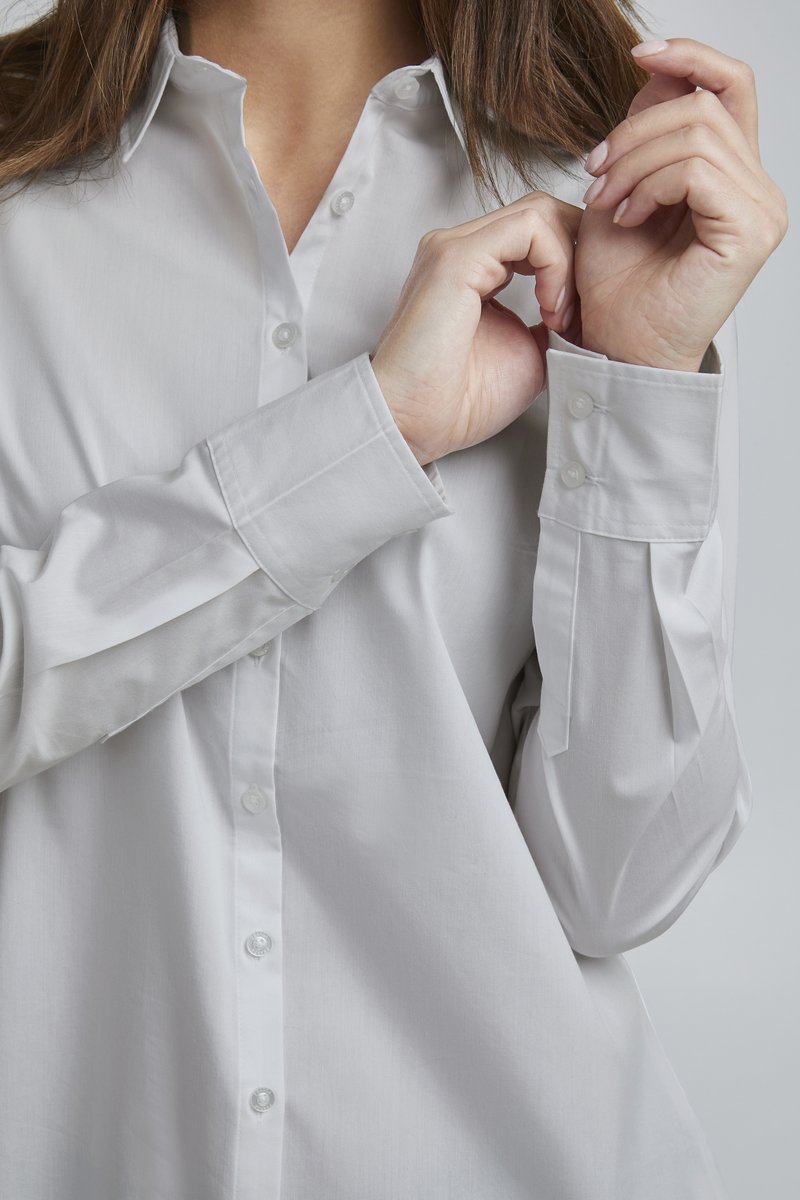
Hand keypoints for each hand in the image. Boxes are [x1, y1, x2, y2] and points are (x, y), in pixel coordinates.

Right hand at [370, 192, 582, 465]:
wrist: (417, 422)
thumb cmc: (460, 398)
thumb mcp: (530, 351)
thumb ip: (552, 318)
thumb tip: (585, 307)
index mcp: (475, 267)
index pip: (538, 231)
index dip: (573, 262)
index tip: (576, 319)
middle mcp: (462, 248)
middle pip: (542, 211)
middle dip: (577, 253)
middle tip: (577, 311)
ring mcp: (455, 247)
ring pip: (539, 212)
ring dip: (568, 260)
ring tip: (560, 314)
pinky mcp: (456, 257)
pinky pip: (529, 228)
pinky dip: (555, 262)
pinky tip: (551, 307)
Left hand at [575, 37, 788, 370]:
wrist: (619, 348)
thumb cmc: (618, 287)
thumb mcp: (622, 189)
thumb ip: (645, 135)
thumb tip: (656, 70)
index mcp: (731, 174)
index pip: (730, 86)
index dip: (689, 57)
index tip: (639, 55)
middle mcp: (755, 187)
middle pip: (705, 102)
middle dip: (636, 129)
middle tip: (595, 171)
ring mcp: (760, 208)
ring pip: (696, 132)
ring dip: (633, 161)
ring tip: (606, 201)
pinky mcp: (749, 230)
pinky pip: (696, 169)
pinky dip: (649, 185)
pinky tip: (628, 216)